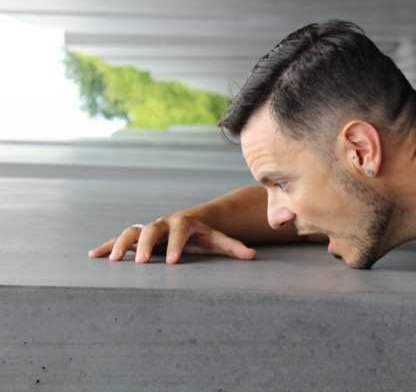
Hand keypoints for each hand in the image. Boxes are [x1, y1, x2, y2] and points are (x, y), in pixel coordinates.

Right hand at [88, 213, 256, 263]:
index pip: (180, 231)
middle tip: (141, 262)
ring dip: (122, 244)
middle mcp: (164, 223)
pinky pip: (120, 238)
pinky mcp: (138, 236)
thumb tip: (253, 256)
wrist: (190, 222)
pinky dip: (108, 246)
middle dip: (146, 245)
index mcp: (184, 223)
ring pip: (132, 231)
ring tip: (114, 261)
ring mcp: (149, 228)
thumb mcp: (219, 241)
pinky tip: (94, 256)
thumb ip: (234, 248)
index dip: (176, 246)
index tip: (172, 262)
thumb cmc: (204, 235)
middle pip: (152, 229)